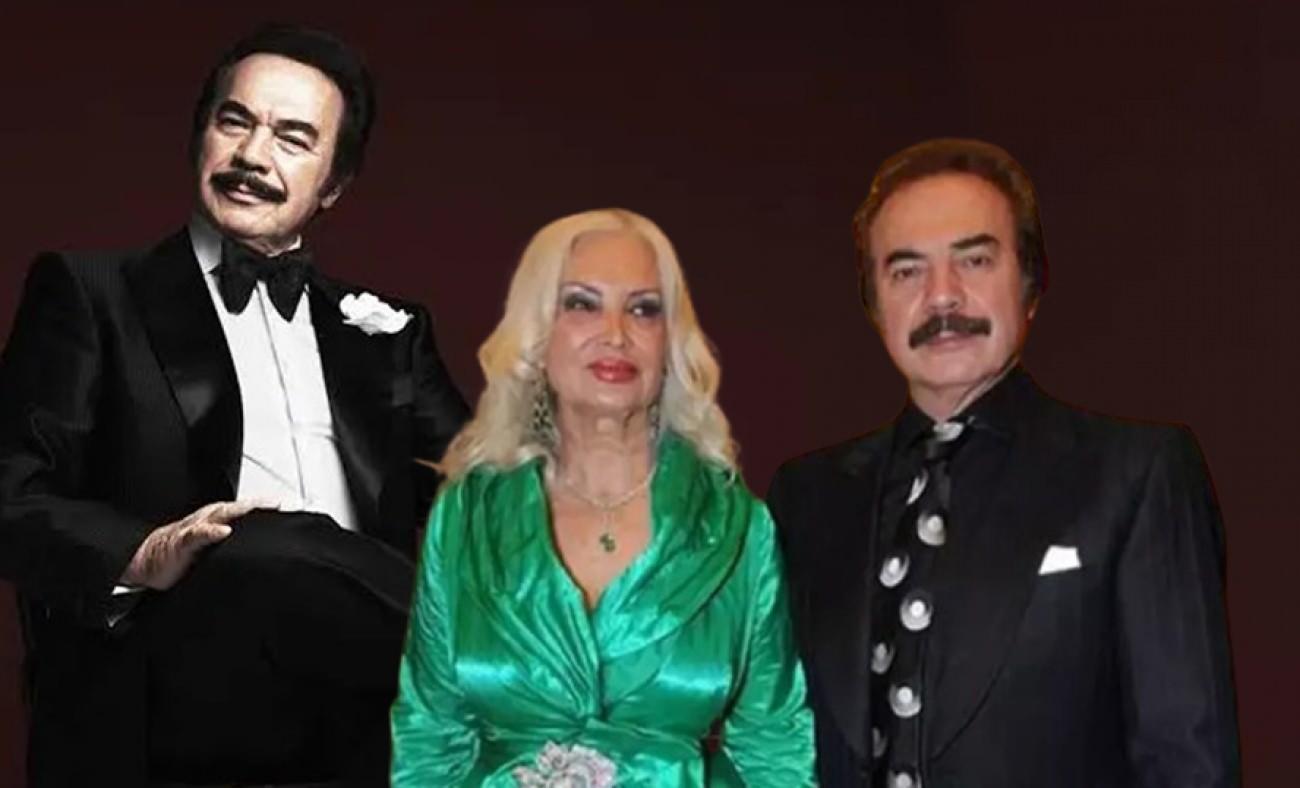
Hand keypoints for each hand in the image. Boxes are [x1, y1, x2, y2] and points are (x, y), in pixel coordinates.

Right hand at [120, 499, 273, 589]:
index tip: (285, 508)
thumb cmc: (182, 556)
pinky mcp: (182, 542)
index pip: (244, 512)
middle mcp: (208, 520)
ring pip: (219, 515)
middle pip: (236, 509)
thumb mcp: (213, 552)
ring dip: (238, 512)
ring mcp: (195, 528)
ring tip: (255, 510)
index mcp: (216, 521)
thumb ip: (233, 546)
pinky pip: (197, 534)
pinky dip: (211, 532)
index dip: (264, 509)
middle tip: (276, 504)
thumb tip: (260, 553)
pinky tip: (223, 532)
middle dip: (257, 505)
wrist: (148, 562)